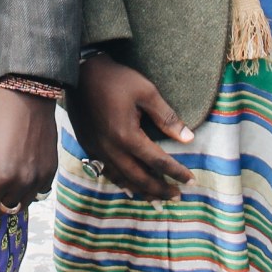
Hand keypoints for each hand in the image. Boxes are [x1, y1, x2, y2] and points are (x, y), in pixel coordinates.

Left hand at [0, 89, 58, 214]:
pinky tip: (22, 167)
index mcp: (1, 177)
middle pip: (1, 211)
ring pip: (20, 205)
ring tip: (7, 171)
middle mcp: (22, 183)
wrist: (29, 98)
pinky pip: (37, 192)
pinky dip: (27, 187)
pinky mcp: (51, 171)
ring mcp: (39, 179)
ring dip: (10, 195)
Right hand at [69, 54, 195, 201]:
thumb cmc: (117, 79)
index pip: (158, 161)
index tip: (191, 180)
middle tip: (177, 197)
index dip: (176, 172)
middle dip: (160, 189)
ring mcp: (98, 149)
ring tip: (156, 200)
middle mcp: (111, 148)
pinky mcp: (89, 145)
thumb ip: (167, 118)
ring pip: (122, 179)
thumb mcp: (147, 92)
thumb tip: (188, 138)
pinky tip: (129, 186)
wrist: (81, 71)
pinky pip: (107, 171)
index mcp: (127, 136)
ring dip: (141, 191)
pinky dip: (121, 182)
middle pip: (139, 178)